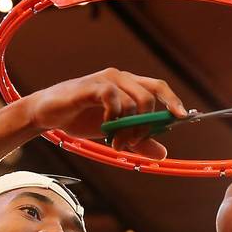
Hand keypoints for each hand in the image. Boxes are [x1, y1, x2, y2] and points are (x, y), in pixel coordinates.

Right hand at [20, 68, 186, 159]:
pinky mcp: (91, 86)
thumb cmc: (80, 119)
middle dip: (146, 126)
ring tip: (116, 141)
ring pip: (134, 101)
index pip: (158, 88)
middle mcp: (120, 78)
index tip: (183, 118)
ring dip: (129, 127)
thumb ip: (138, 142)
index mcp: (128, 86)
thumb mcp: (114, 134)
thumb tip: (163, 153)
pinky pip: (113, 98)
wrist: (47, 115)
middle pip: (150, 97)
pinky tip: (105, 126)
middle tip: (132, 143)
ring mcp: (105, 80)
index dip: (173, 101)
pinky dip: (114, 116)